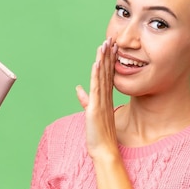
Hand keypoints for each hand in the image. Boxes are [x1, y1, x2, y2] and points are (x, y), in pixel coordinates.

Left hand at [76, 38, 118, 157]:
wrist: (104, 150)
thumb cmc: (99, 134)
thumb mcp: (91, 113)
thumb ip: (85, 100)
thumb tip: (78, 89)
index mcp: (105, 98)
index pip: (107, 75)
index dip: (109, 60)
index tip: (111, 47)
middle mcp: (106, 97)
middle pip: (107, 72)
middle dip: (108, 55)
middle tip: (111, 39)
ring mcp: (102, 102)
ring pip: (102, 76)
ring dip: (103, 60)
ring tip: (105, 45)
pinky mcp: (96, 107)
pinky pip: (97, 88)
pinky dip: (96, 75)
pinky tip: (96, 64)